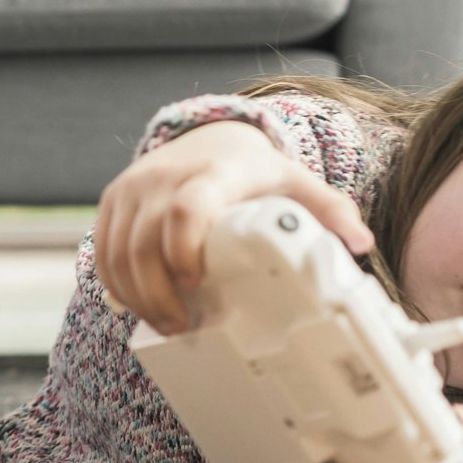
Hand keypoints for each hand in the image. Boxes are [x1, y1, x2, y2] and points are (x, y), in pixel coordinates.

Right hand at [93, 119, 373, 333]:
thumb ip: (328, 209)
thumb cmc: (254, 172)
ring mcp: (133, 188)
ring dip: (136, 294)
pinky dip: (114, 281)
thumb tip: (360, 243)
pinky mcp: (113, 200)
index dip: (184, 246)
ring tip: (162, 323)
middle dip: (156, 290)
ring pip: (118, 249)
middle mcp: (163, 178)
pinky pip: (102, 247)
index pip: (187, 208)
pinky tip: (134, 305)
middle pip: (145, 240)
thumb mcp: (294, 181)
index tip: (195, 282)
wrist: (208, 137)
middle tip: (178, 325)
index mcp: (212, 175)